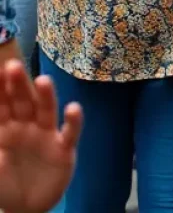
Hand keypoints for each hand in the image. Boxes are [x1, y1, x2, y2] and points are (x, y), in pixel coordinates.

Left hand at [0, 60, 81, 212]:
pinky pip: (69, 132)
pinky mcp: (64, 149)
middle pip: (23, 103)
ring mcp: (46, 136)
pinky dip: (73, 121)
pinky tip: (73, 108)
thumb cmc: (5, 182)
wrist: (28, 207)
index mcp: (6, 129)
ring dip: (46, 96)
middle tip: (12, 67)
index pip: (1, 105)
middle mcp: (27, 127)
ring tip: (42, 81)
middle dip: (18, 86)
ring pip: (46, 112)